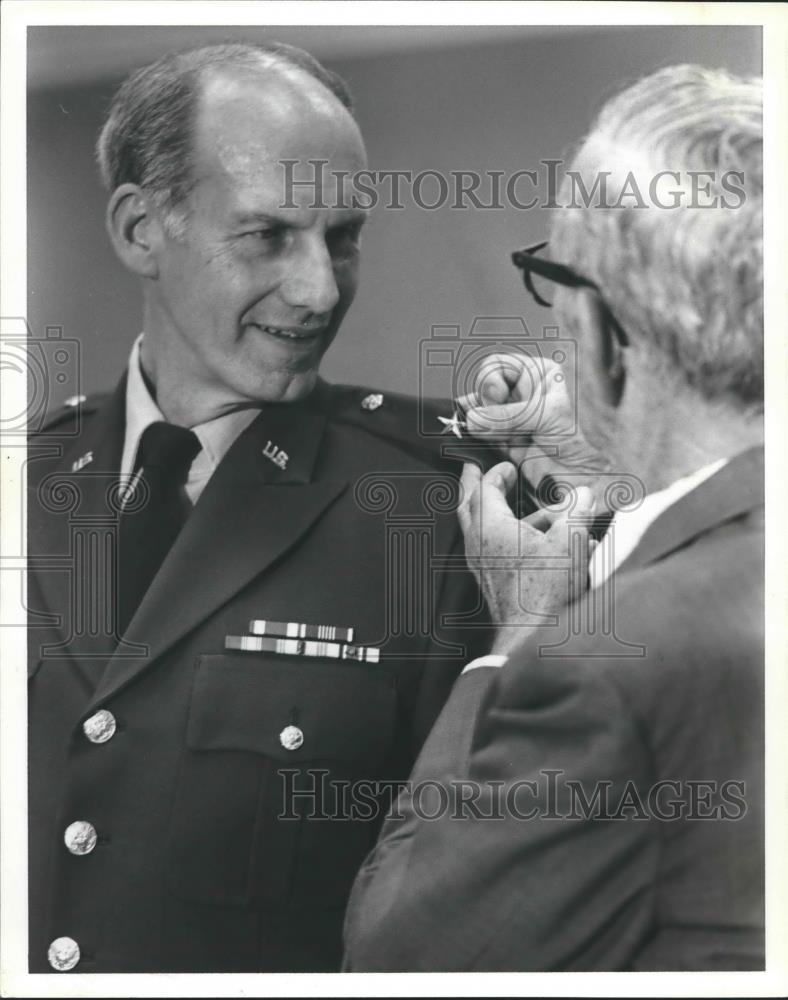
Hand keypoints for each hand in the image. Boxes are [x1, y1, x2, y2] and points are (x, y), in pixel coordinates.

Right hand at [456, 352, 609, 497]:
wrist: (609, 475)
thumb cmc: (595, 436)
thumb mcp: (550, 416)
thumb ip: (508, 416)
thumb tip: (473, 418)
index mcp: (541, 376)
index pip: (499, 367)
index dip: (490, 380)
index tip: (494, 397)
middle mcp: (528, 398)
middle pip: (487, 394)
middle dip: (482, 405)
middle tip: (485, 419)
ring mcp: (521, 425)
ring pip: (484, 419)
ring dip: (478, 426)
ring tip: (482, 434)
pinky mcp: (517, 451)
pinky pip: (488, 443)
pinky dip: (480, 445)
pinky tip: (480, 445)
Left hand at [458, 460, 595, 655]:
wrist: (531, 634)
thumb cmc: (546, 591)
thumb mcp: (570, 543)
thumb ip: (577, 512)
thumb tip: (584, 493)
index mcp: (491, 527)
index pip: (485, 488)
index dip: (497, 473)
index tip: (507, 467)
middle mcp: (478, 543)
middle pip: (467, 504)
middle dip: (471, 484)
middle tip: (470, 470)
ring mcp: (480, 563)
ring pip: (477, 527)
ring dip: (493, 511)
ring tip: (525, 508)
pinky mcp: (489, 579)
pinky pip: (489, 547)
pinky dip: (504, 535)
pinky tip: (537, 542)